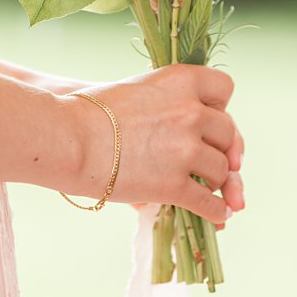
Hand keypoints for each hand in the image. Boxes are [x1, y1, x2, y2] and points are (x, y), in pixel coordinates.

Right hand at [76, 64, 240, 225]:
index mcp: (182, 81)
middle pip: (228, 132)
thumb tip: (195, 138)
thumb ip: (171, 105)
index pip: (224, 88)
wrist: (68, 138)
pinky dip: (216, 211)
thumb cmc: (91, 112)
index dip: (221, 106)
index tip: (213, 121)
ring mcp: (185, 149)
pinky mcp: (173, 184)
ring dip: (216, 180)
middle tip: (216, 160)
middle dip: (223, 147)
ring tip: (209, 186)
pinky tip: (219, 216)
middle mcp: (191, 112)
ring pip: (220, 169)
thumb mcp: (140, 91)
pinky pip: (208, 202)